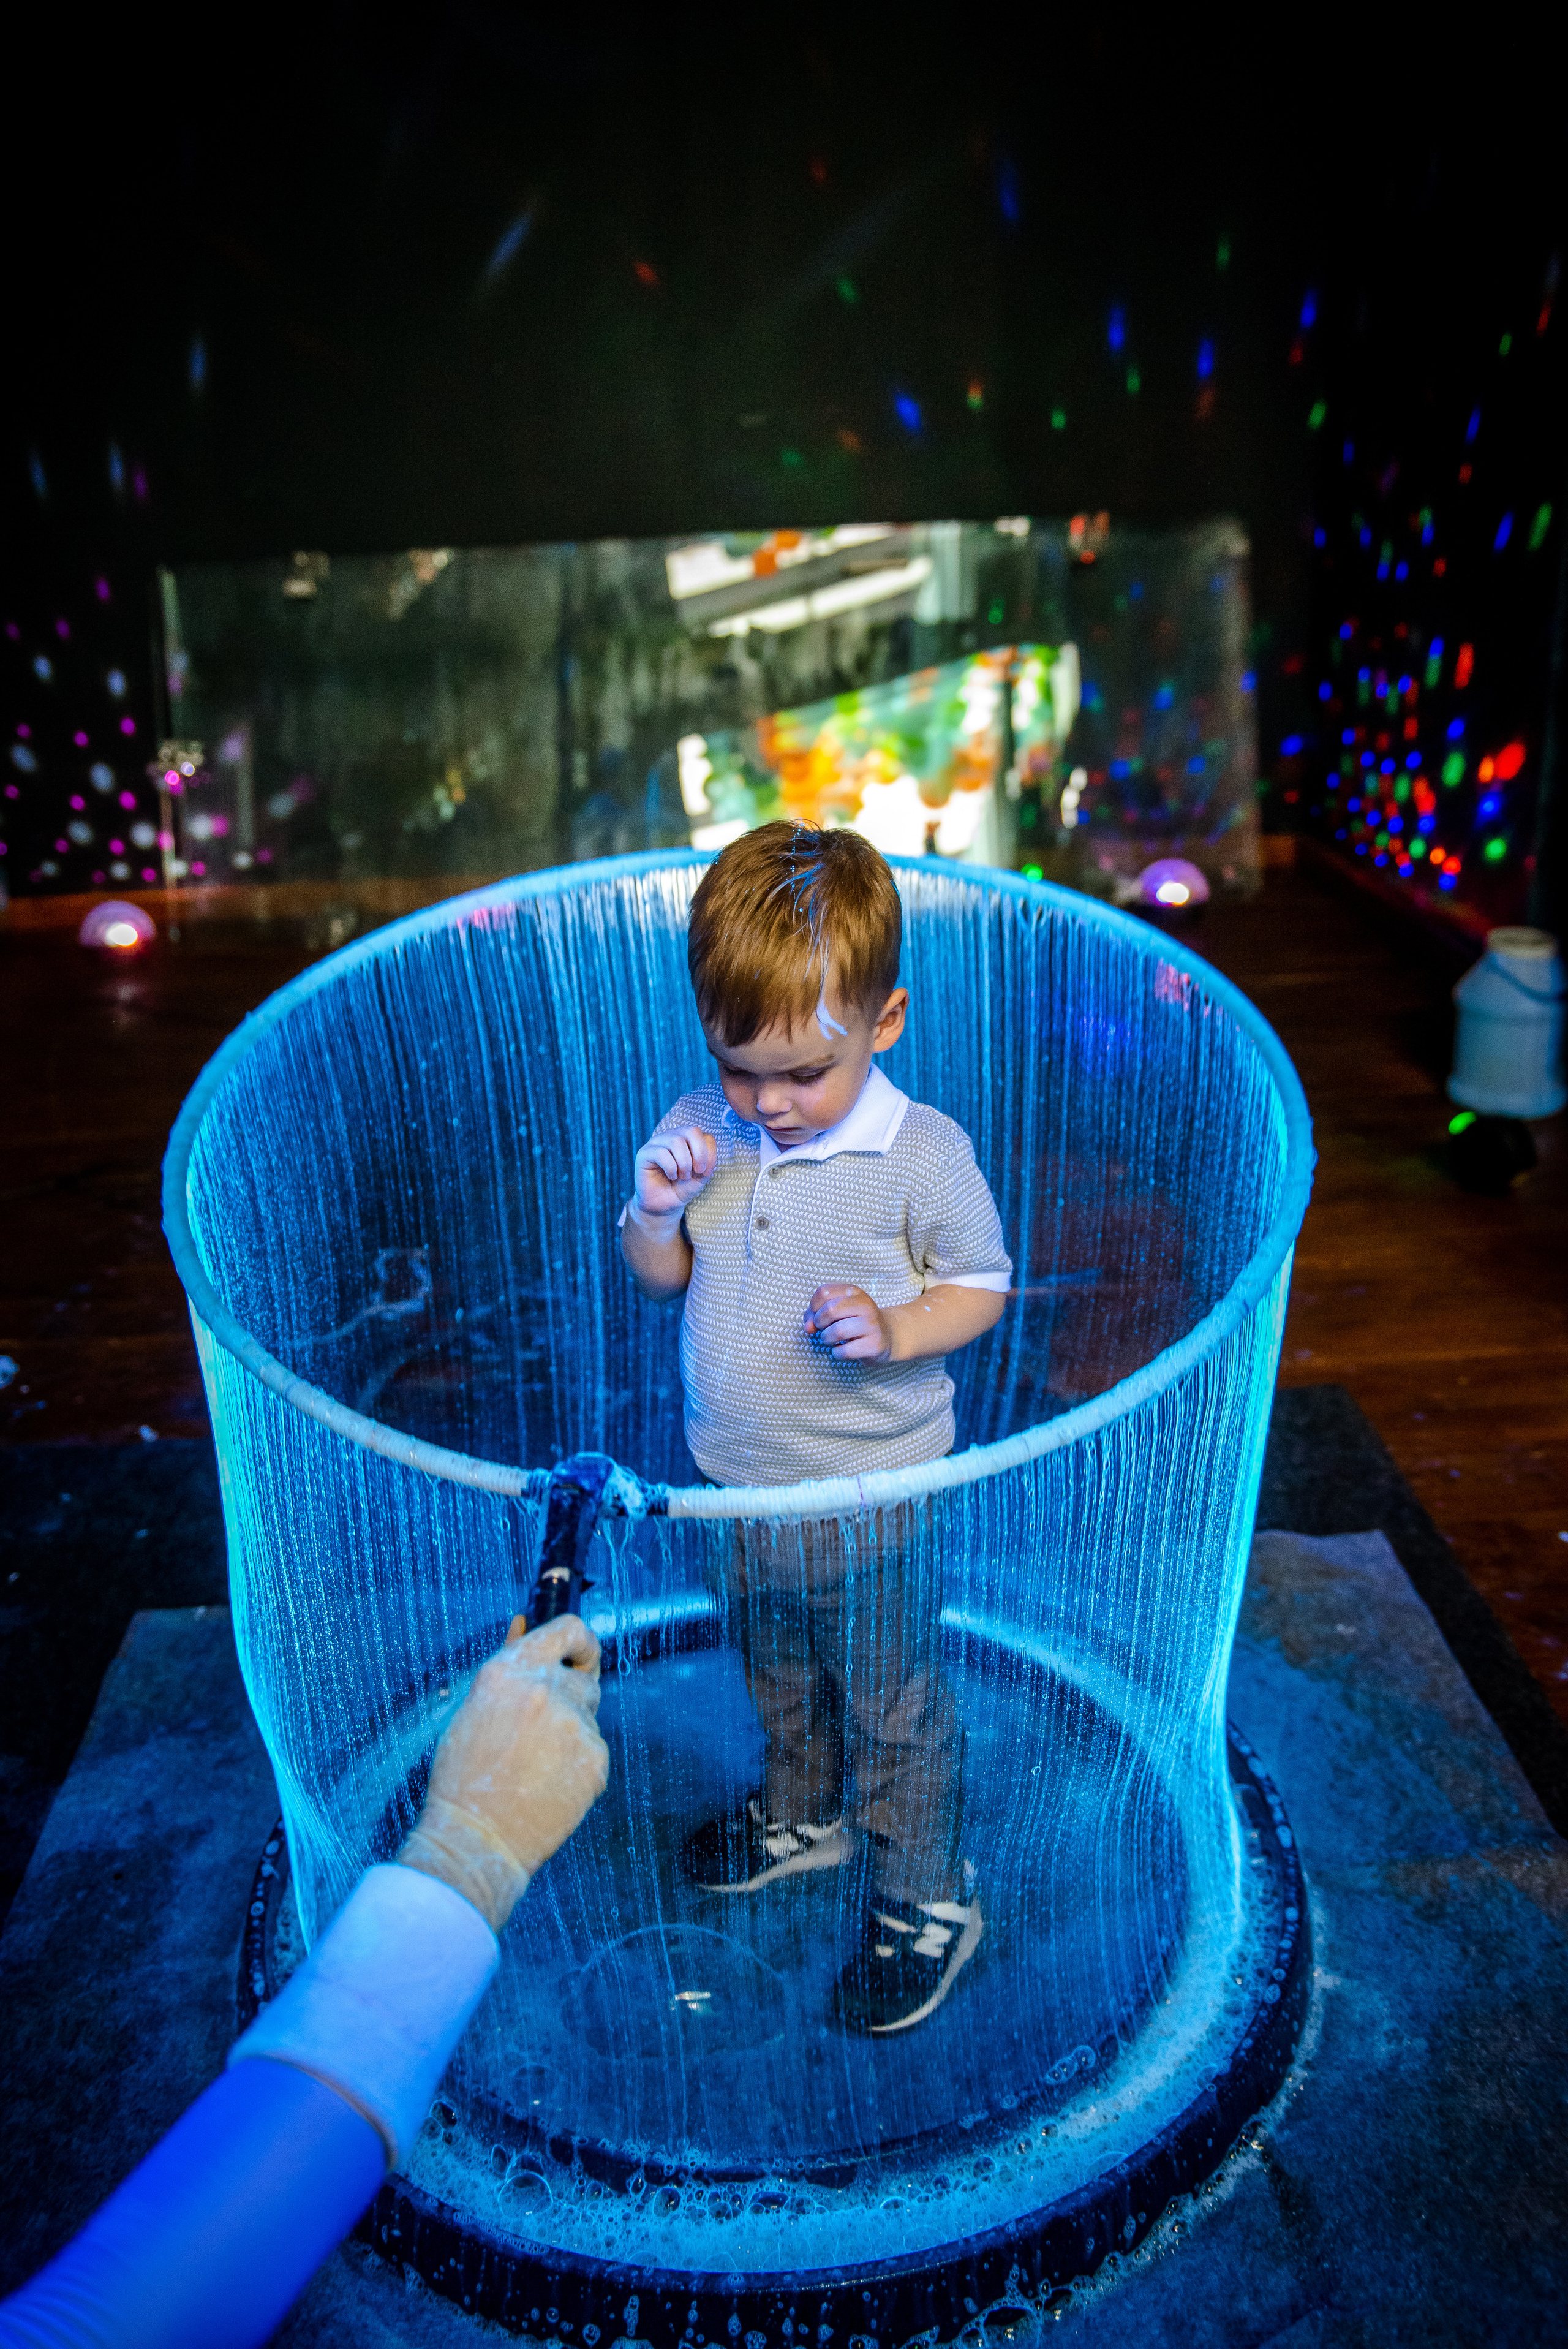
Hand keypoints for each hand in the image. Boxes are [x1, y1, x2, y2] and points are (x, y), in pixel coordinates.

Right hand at [398, 1614, 609, 1933]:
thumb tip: (525, 1622)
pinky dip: (577, 1766)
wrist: (476, 1840)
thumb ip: (509, 1663)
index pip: (569, 1628)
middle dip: (570, 1699)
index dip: (580, 1641)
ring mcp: (575, 1725)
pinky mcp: (595, 1759)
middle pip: (583, 1680)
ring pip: (587, 1719)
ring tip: (532, 1769)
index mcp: (509, 1672)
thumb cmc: (464, 1777)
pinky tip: (547, 1787)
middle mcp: (546, 1690)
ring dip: (569, 1735)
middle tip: (541, 1734)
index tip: (581, 1653)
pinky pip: (593, 1751)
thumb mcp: (475, 1709)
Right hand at [632, 1126, 716, 1221]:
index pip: (705, 1135)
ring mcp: (657, 1142)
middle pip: (692, 1131)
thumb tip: (706, 1154)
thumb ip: (707, 1162)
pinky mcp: (645, 1152)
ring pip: (676, 1141)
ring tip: (683, 1176)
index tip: (705, 1172)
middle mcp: (672, 1135)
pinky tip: (671, 1176)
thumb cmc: (682, 1187)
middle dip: (699, 1154)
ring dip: (684, 1163)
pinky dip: (671, 1168)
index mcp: (688, 1138)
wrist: (664, 1205)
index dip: (709, 1154)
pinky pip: (661, 1153)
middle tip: (697, 1171)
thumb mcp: (701, 1176)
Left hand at [803, 1282, 892, 1362]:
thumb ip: (816, 1314)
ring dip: (827, 1339)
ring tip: (832, 1340)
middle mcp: (865, 1305)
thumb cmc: (856, 1323)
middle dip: (819, 1323)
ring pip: (837, 1331)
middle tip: (824, 1329)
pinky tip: (842, 1350)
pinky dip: (837, 1353)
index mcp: (853, 1292)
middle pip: (830, 1310)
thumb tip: (808, 1327)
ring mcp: (871, 1324)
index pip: (824, 1292)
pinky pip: (845, 1351)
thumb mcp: (839, 1311)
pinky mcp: (874, 1344)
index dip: (813, 1307)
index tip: (817, 1316)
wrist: (888, 1337)